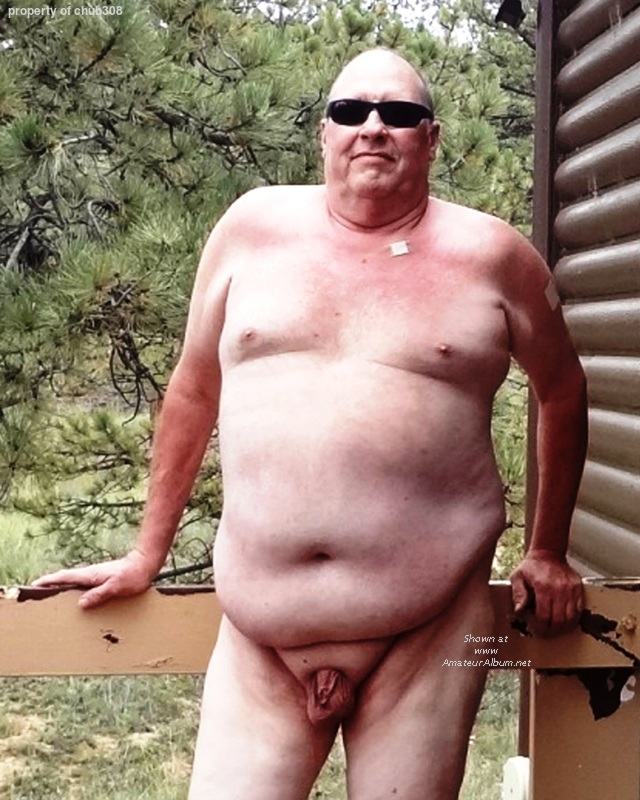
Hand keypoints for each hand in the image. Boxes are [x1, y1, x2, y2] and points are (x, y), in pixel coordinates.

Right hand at [31, 548, 156, 608]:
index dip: (49, 581)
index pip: (64, 577)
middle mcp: (90, 574)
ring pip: (73, 583)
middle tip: (36, 595)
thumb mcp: (116, 586)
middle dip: (50, 585)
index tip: (34, 585)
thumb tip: (81, 603)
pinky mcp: (101, 579)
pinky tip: (75, 599)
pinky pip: (82, 586)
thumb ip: (99, 594)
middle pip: (65, 580)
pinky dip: (73, 590)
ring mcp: (95, 576)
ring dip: (61, 588)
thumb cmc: (133, 576)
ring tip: (50, 600)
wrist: (145, 564)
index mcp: (90, 575)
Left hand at [510, 549, 583, 636]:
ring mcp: (571, 589)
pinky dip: (573, 619)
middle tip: (546, 634)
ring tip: (555, 630)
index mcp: (543, 586)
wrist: (548, 553)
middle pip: (559, 620)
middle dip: (552, 631)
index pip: (544, 616)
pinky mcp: (579, 589)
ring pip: (571, 618)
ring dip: (563, 628)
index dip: (541, 628)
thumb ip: (518, 594)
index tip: (538, 631)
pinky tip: (565, 621)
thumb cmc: (532, 566)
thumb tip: (519, 610)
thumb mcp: (517, 577)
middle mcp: (559, 588)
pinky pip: (579, 610)